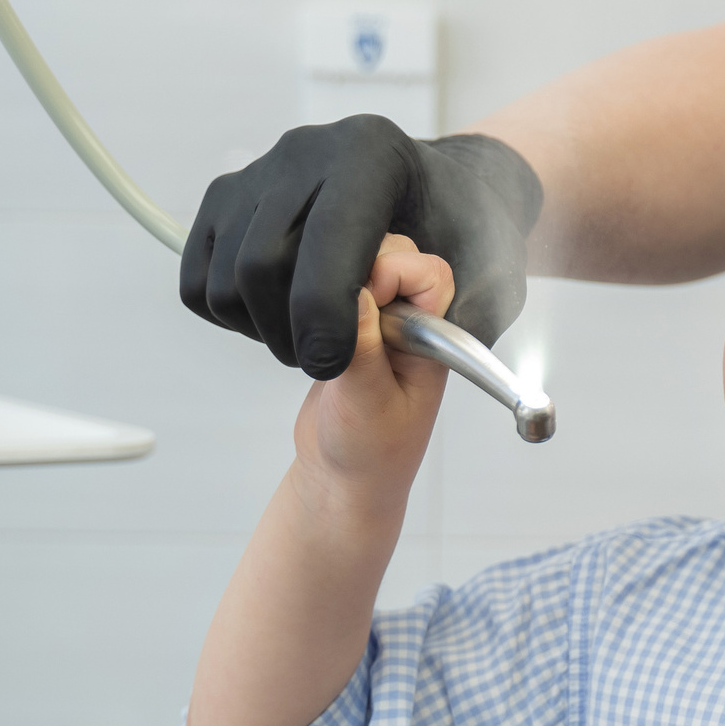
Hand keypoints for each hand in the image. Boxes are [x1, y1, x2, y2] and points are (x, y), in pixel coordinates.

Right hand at [181, 118, 542, 377]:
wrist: (448, 204)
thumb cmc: (471, 243)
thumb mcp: (488, 288)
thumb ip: (441, 319)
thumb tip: (364, 326)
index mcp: (375, 156)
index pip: (327, 244)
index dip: (324, 318)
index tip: (333, 363)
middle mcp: (310, 150)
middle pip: (262, 264)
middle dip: (293, 331)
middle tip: (331, 357)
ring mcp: (260, 171)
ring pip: (228, 279)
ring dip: (266, 330)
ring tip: (319, 336)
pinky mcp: (225, 201)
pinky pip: (201, 281)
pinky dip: (234, 317)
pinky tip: (286, 316)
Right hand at [292, 235, 455, 500]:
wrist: (342, 474)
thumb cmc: (371, 450)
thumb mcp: (367, 404)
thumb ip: (365, 349)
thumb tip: (358, 290)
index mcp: (431, 335)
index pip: (429, 272)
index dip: (392, 274)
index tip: (363, 299)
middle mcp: (407, 315)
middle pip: (386, 251)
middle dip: (351, 274)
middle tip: (328, 317)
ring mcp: (372, 312)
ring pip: (347, 259)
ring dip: (319, 284)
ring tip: (312, 335)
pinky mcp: (338, 314)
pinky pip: (320, 278)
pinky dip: (299, 293)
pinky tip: (293, 328)